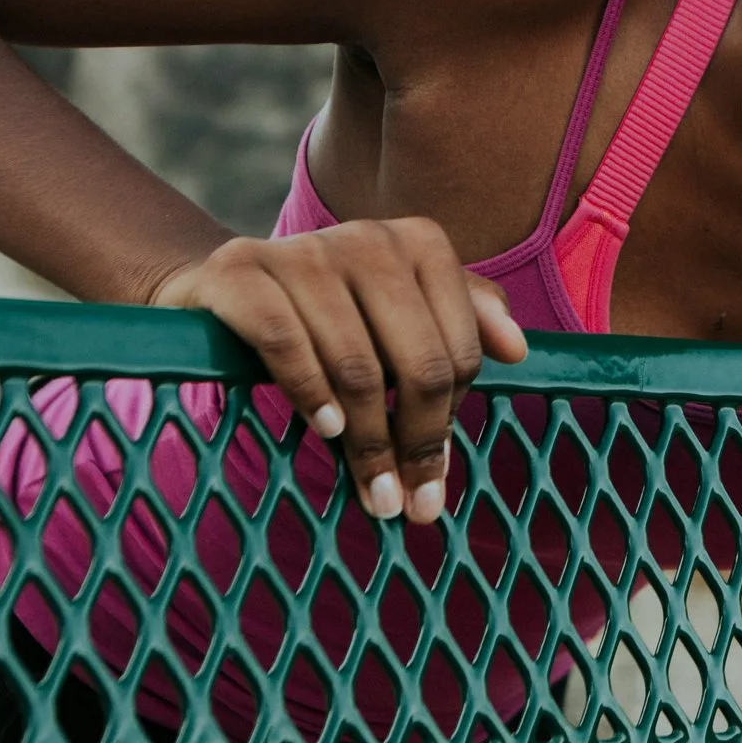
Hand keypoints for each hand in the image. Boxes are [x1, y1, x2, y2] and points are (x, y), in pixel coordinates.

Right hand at [150, 220, 527, 523]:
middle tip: (410, 504)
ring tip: (372, 491)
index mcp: (418, 243)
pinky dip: (311, 394)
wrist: (224, 288)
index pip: (460, 348)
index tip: (437, 473)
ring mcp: (302, 251)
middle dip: (418, 442)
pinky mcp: (240, 272)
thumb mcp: (399, 312)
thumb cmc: (329, 313)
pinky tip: (325, 430)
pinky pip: (287, 343)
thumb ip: (463, 323)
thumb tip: (518, 350)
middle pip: (418, 360)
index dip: (452, 418)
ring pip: (357, 363)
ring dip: (367, 441)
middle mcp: (367, 238)